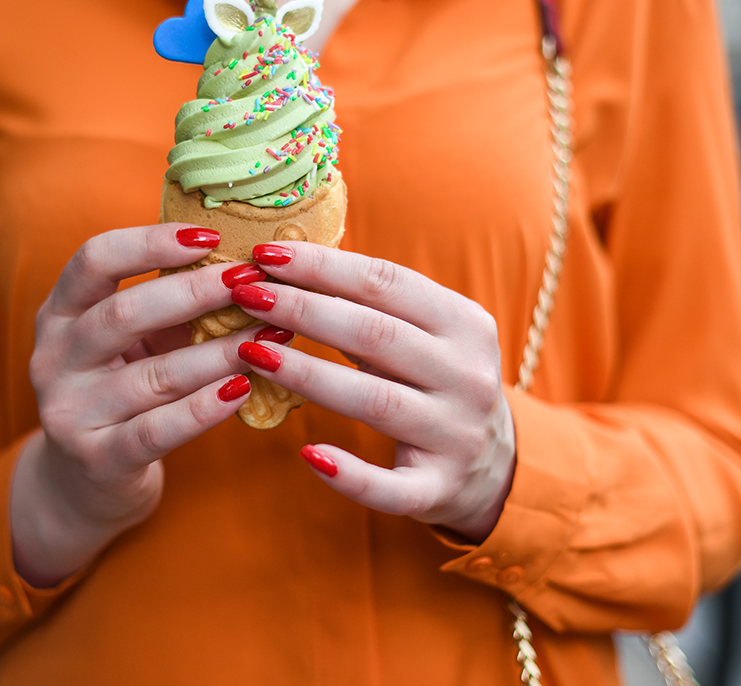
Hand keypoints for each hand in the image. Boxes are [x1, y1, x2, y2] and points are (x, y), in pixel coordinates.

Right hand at [11, 224, 262, 586]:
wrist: (86, 480)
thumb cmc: (124, 390)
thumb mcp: (135, 341)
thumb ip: (173, 303)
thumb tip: (247, 260)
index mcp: (60, 312)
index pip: (94, 259)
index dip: (151, 242)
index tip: (211, 237)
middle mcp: (53, 357)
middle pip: (124, 313)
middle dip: (195, 293)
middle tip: (251, 281)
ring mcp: (70, 411)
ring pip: (153, 375)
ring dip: (219, 351)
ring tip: (268, 335)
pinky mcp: (97, 459)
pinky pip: (157, 429)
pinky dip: (204, 407)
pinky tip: (242, 388)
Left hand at [232, 243, 516, 542]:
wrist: (495, 465)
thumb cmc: (435, 381)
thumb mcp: (426, 333)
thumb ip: (372, 304)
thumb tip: (287, 264)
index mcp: (464, 322)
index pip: (385, 282)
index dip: (322, 265)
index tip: (266, 253)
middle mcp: (466, 375)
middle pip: (375, 334)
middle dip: (303, 308)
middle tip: (245, 294)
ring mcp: (455, 434)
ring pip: (375, 400)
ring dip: (307, 374)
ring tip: (251, 352)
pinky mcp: (438, 488)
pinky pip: (389, 486)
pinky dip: (349, 474)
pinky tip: (308, 454)